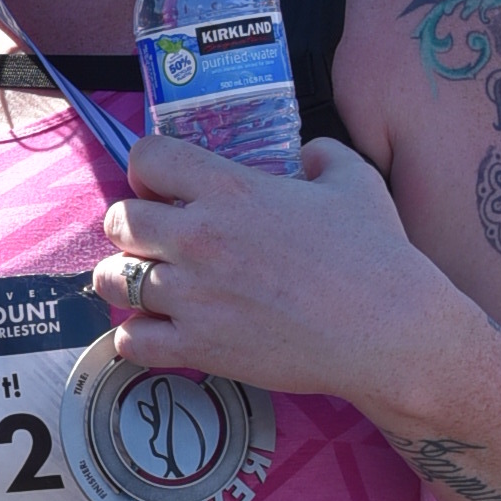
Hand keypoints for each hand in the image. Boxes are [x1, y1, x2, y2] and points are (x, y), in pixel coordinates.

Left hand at [97, 131, 457, 404]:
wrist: (387, 332)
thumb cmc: (377, 255)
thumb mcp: (355, 181)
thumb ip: (323, 155)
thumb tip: (309, 153)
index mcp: (231, 188)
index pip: (147, 158)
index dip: (147, 170)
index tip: (163, 189)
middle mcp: (200, 237)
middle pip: (117, 221)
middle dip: (130, 227)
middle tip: (155, 241)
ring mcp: (193, 296)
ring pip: (113, 280)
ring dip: (126, 280)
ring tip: (151, 286)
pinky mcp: (198, 347)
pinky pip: (131, 340)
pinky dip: (137, 336)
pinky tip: (160, 331)